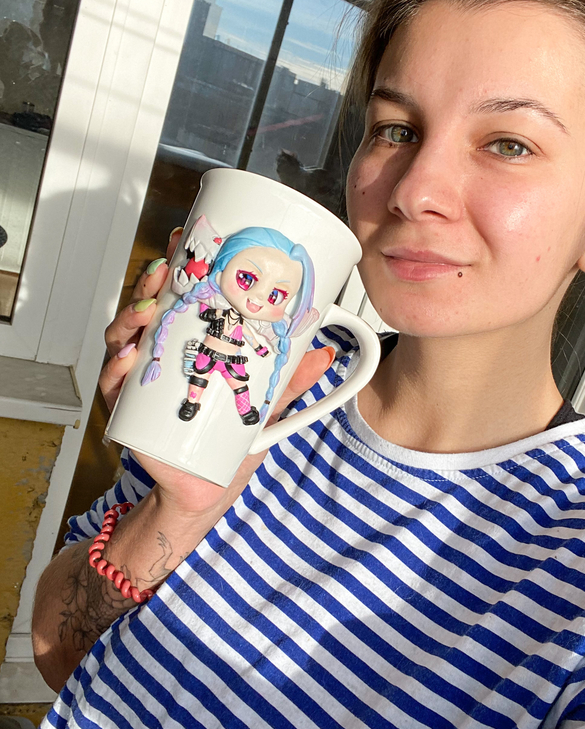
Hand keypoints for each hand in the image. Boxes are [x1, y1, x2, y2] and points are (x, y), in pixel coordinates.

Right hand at [99, 228, 334, 518]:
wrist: (207, 488)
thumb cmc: (232, 442)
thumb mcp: (268, 405)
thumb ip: (292, 381)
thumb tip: (325, 353)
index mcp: (189, 343)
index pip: (178, 295)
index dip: (177, 265)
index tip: (182, 239)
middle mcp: (161, 354)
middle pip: (147, 306)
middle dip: (151, 282)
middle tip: (166, 271)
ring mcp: (140, 380)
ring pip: (125, 336)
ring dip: (130, 317)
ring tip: (146, 311)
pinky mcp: (127, 410)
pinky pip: (114, 384)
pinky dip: (114, 369)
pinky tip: (124, 359)